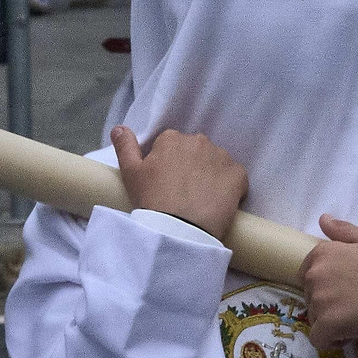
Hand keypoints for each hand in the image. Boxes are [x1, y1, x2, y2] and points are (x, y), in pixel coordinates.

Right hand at [111, 126, 246, 238]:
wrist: (178, 229)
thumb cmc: (151, 201)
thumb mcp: (130, 173)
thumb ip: (125, 147)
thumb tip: (119, 128)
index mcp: (173, 139)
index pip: (173, 146)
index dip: (170, 165)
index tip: (167, 183)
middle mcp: (199, 141)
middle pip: (197, 152)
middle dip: (192, 168)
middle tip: (184, 193)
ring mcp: (221, 157)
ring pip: (217, 164)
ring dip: (212, 177)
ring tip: (201, 200)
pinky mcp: (239, 175)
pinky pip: (237, 178)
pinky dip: (231, 188)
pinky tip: (219, 204)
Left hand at [301, 215, 357, 349]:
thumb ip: (343, 232)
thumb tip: (323, 219)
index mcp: (322, 253)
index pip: (307, 277)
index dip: (327, 286)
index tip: (348, 290)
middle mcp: (314, 275)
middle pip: (311, 299)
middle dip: (329, 305)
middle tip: (356, 305)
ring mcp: (319, 300)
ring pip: (315, 320)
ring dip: (332, 323)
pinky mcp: (327, 323)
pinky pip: (319, 339)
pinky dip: (333, 340)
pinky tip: (353, 333)